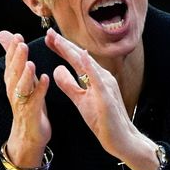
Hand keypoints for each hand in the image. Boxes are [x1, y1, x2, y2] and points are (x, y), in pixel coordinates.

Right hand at [0, 30, 51, 166]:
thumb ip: (18, 62)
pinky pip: (35, 100)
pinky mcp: (31, 114)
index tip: (16, 36)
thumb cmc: (29, 106)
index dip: (12, 51)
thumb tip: (5, 39)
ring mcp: (22, 103)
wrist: (29, 137)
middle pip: (14, 73)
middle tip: (20, 43)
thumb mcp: (23, 82)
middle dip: (17, 58)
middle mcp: (15, 92)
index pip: (11, 64)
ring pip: (22, 87)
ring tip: (30, 62)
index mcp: (13, 84)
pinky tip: (45, 79)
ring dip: (26, 74)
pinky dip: (40, 90)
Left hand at [44, 28, 140, 160]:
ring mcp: (106, 85)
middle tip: (49, 31)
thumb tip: (56, 69)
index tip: (49, 37)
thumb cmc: (103, 120)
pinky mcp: (106, 96)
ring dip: (73, 50)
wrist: (121, 138)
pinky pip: (97, 79)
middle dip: (64, 44)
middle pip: (80, 57)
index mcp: (95, 78)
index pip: (76, 60)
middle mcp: (102, 77)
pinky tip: (81, 55)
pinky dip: (88, 66)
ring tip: (59, 39)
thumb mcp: (80, 100)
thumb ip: (69, 85)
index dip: (62, 48)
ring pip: (87, 64)